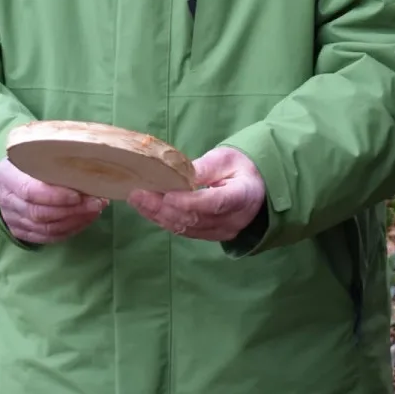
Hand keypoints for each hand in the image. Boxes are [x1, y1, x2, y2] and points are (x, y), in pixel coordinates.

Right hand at [0, 158, 106, 244]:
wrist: (11, 175)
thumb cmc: (31, 159)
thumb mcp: (37, 149)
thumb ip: (55, 151)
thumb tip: (89, 150)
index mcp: (7, 175)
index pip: (29, 191)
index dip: (55, 196)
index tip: (78, 195)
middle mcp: (6, 199)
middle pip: (38, 212)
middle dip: (71, 210)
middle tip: (96, 203)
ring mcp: (12, 218)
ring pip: (44, 228)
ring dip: (74, 221)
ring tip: (95, 210)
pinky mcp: (21, 231)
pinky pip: (46, 237)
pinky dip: (68, 231)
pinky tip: (85, 219)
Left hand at [127, 146, 265, 241]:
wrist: (256, 187)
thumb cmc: (241, 167)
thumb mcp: (228, 158)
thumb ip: (207, 167)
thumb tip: (180, 172)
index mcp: (243, 196)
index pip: (216, 203)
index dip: (190, 202)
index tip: (167, 195)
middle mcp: (233, 220)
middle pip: (196, 219)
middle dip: (164, 208)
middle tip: (139, 194)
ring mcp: (222, 232)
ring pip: (187, 228)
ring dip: (159, 216)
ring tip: (138, 200)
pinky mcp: (211, 236)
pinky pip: (186, 231)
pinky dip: (165, 220)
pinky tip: (149, 209)